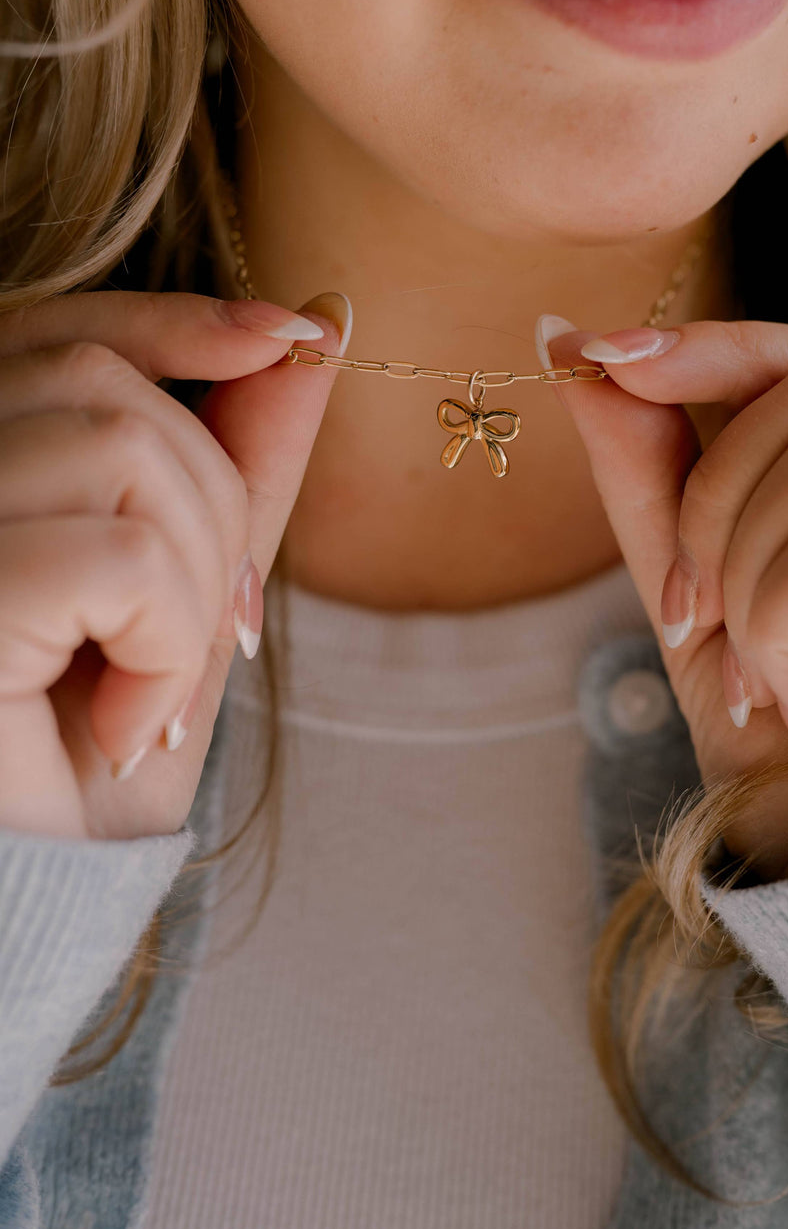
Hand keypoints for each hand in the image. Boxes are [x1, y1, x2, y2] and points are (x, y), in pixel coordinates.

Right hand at [0, 290, 346, 841]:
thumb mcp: (186, 596)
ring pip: (120, 449)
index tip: (294, 334)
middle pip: (105, 387)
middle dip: (213, 504)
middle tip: (213, 635)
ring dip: (191, 581)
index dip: (172, 318)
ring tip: (151, 687)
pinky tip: (121, 724)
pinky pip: (118, 559)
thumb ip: (235, 465)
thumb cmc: (79, 765)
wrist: (18, 910)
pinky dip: (163, 643)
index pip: (59, 335)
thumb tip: (318, 330)